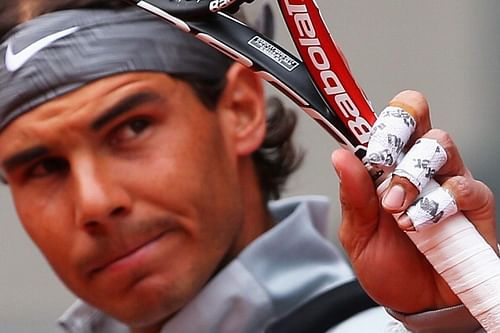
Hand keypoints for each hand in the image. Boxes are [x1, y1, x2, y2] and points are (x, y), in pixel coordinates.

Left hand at [331, 90, 496, 312]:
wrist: (416, 304)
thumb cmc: (387, 263)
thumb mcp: (358, 234)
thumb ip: (353, 196)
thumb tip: (340, 155)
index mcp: (391, 166)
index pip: (394, 119)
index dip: (382, 121)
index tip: (368, 147)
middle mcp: (422, 166)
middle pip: (418, 120)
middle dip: (395, 142)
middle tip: (381, 174)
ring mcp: (449, 182)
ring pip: (440, 145)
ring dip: (412, 176)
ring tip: (396, 211)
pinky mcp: (475, 206)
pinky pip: (465, 187)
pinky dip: (437, 204)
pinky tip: (419, 225)